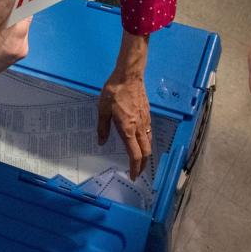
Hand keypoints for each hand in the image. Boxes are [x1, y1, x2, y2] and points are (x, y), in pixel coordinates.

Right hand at [0, 0, 30, 77]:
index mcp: (15, 42)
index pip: (25, 14)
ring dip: (5, 19)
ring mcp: (19, 50)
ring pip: (17, 24)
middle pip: (22, 19)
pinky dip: (4, 27)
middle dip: (9, 10)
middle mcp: (22, 46)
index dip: (18, 2)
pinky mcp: (14, 51)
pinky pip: (13, 32)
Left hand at [98, 33, 151, 177]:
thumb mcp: (103, 110)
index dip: (134, 167)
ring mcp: (145, 121)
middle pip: (146, 152)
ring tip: (139, 160)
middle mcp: (139, 127)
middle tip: (137, 172)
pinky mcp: (147, 114)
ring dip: (145, 154)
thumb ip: (102, 127)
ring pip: (149, 143)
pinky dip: (146, 142)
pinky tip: (141, 141)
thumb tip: (101, 142)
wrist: (129, 76)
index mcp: (128, 129)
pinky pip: (149, 133)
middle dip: (142, 165)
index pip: (135, 154)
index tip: (133, 176)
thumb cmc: (114, 92)